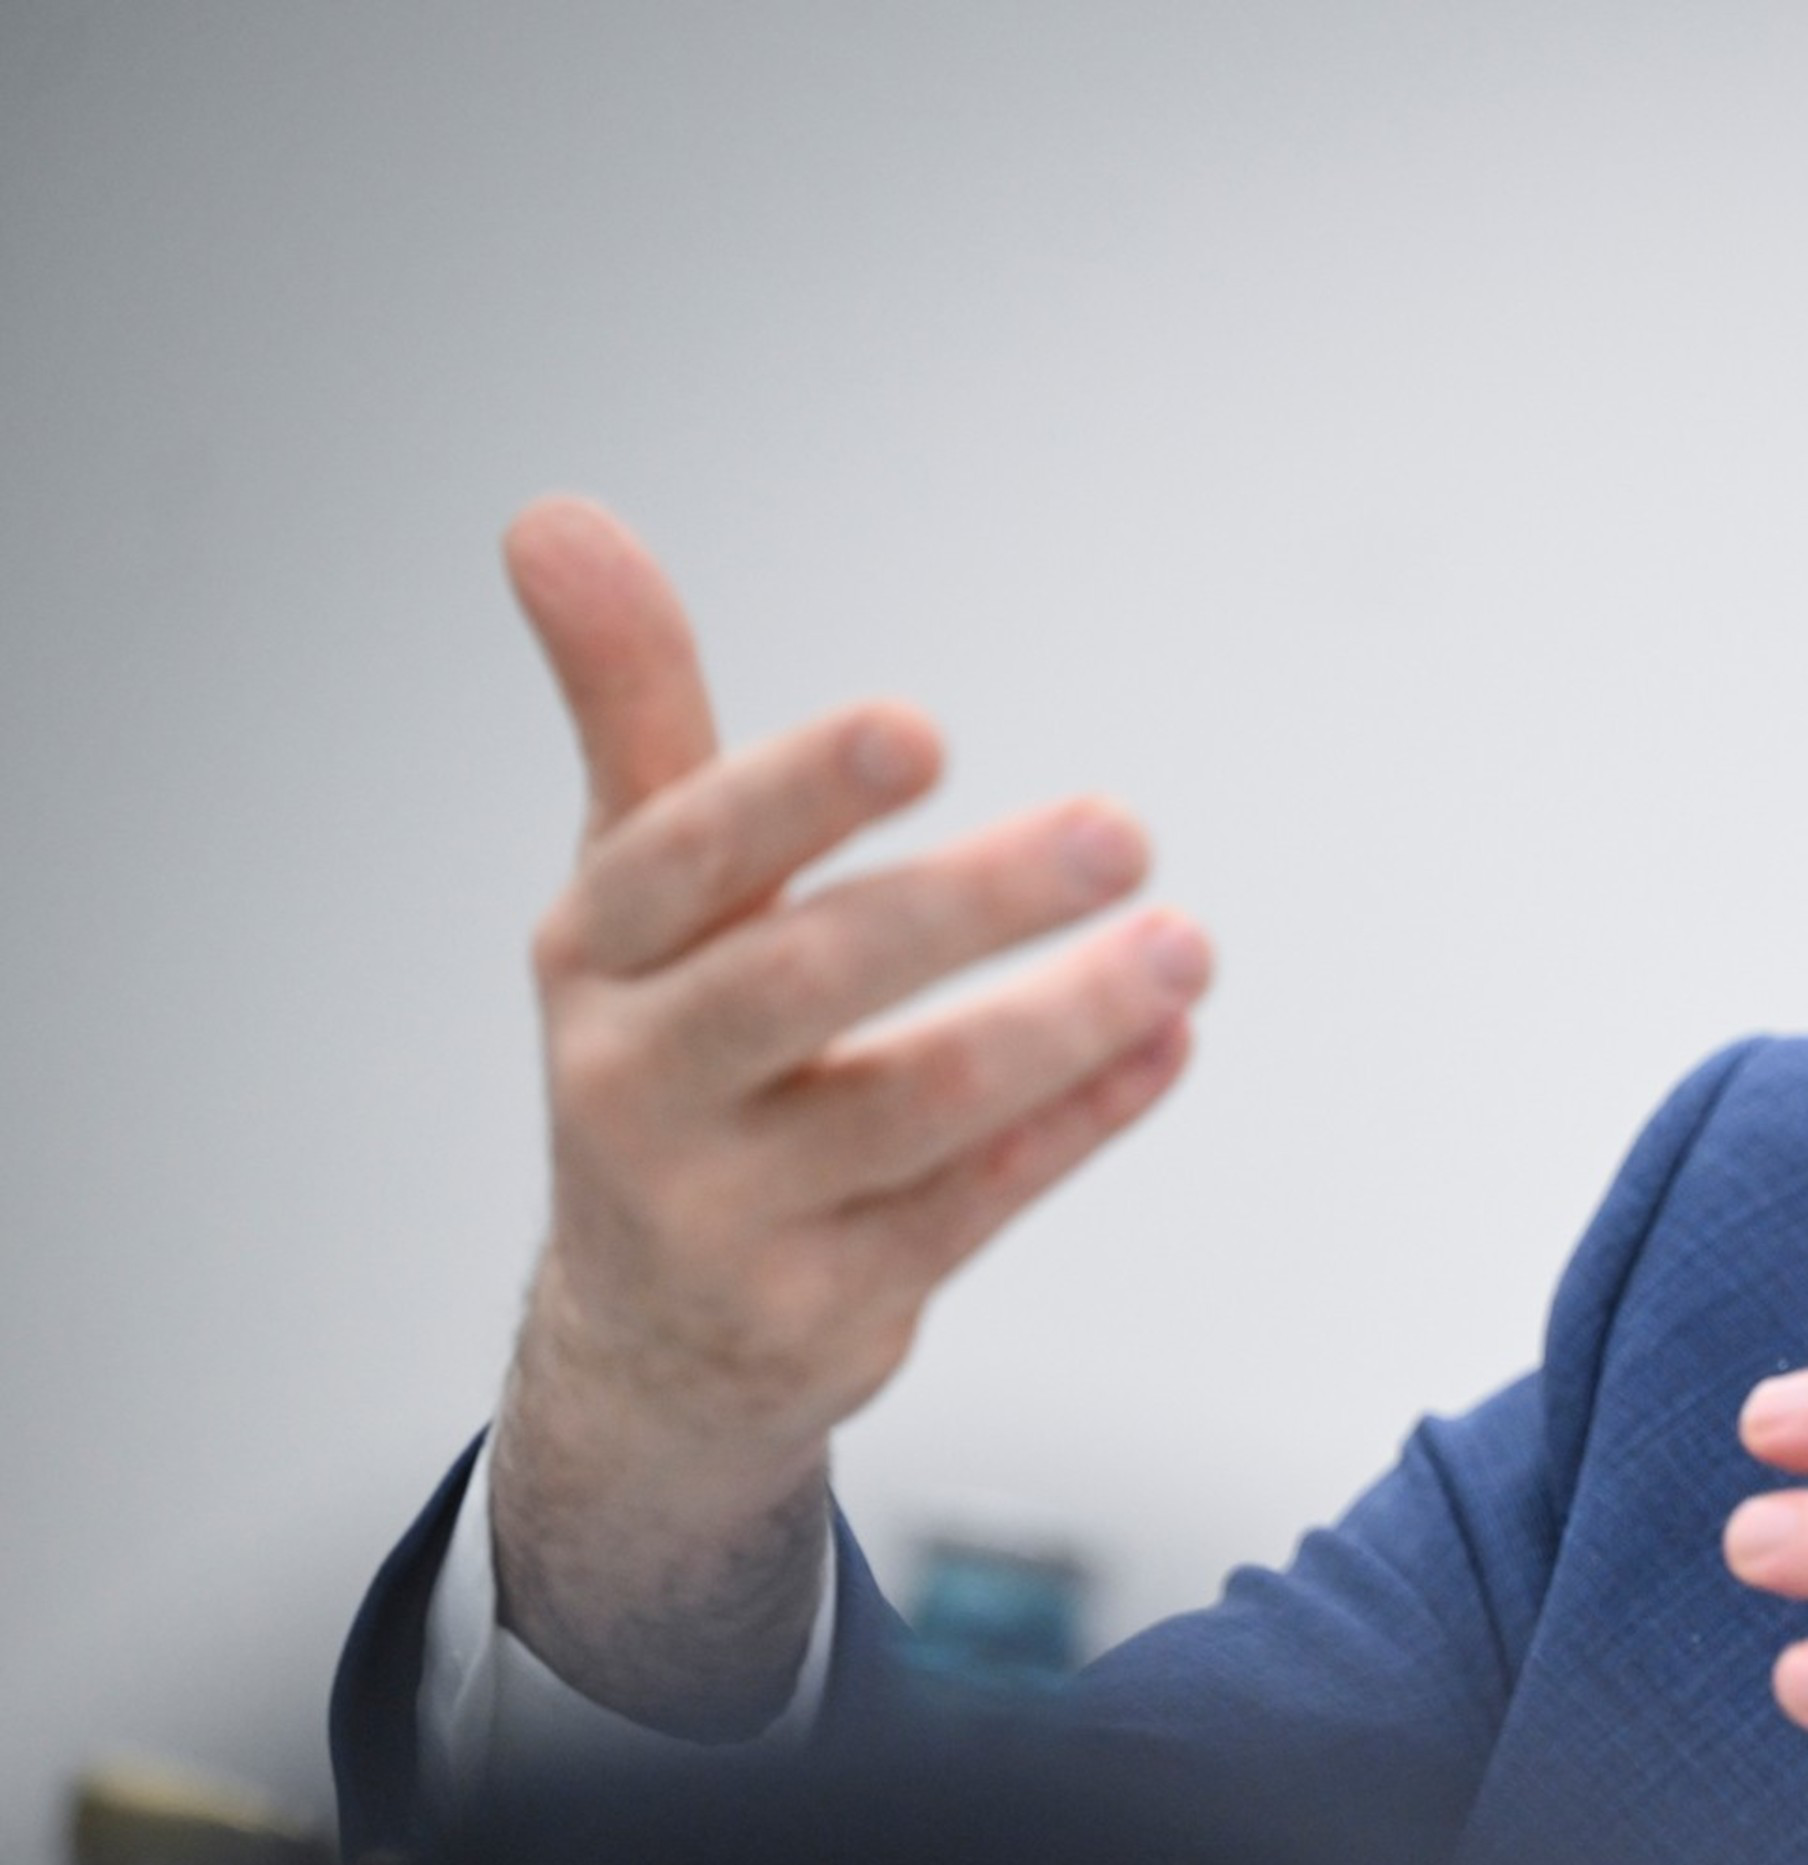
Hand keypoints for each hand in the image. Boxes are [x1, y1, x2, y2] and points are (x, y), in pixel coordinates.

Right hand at [488, 498, 1211, 1735]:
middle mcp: (638, 1085)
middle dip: (968, 904)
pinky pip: (976, 1204)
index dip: (795, 793)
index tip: (918, 728)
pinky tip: (1166, 1045)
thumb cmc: (667, 1055)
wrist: (650, 1335)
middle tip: (1120, 829)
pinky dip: (1079, 1121)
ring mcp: (730, 1210)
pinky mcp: (827, 1309)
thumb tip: (555, 515)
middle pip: (805, 981)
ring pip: (914, 1108)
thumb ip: (628, 706)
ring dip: (1062, 1023)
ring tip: (1182, 948)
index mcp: (592, 957)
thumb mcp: (631, 890)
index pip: (681, 856)